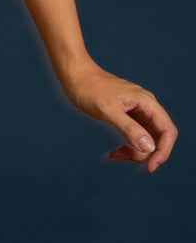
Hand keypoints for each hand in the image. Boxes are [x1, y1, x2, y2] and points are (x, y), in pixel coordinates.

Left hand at [61, 59, 176, 172]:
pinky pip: (135, 136)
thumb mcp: (108, 110)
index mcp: (146, 101)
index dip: (163, 151)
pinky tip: (114, 152)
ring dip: (134, 151)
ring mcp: (137, 111)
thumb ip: (129, 128)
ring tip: (114, 154)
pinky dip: (128, 146)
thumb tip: (149, 147)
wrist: (75, 75)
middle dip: (144, 153)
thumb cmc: (89, 88)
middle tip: (122, 155)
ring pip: (146, 139)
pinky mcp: (127, 115)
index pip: (167, 130)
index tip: (150, 166)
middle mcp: (145, 106)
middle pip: (158, 138)